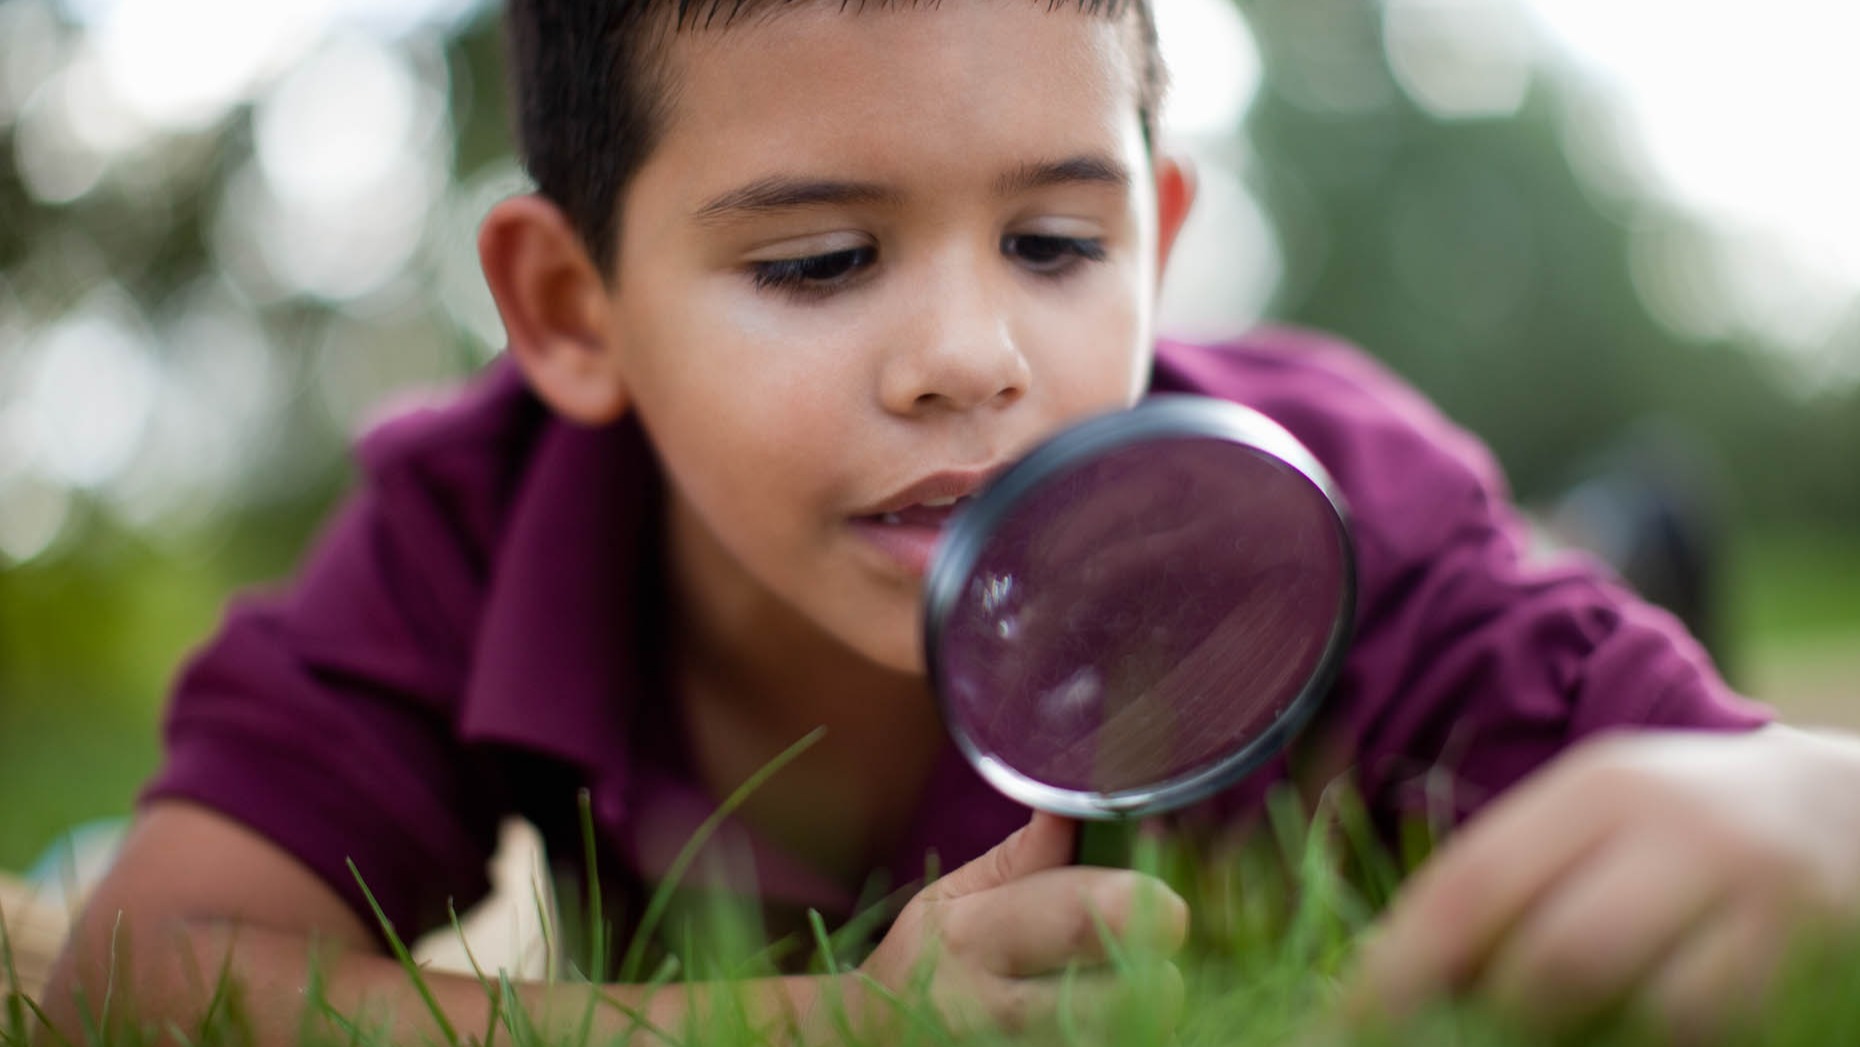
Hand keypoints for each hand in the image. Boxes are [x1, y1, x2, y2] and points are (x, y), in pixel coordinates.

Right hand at [855, 811, 1187, 1038]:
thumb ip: (1025, 859)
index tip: (1169, 905)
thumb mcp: (955, 897)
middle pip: (1116, 999)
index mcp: (973, 936)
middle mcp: (986, 1009)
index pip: (1074, 918)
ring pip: (1118, 1040)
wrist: (871, 1040)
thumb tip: (1077, 805)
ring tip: (1110, 999)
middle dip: (1153, 979)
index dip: (1136, 907)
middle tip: (1147, 965)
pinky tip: (1092, 1025)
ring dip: (1136, 1020)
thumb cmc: (927, 960)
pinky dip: (1118, 1039)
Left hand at [1347, 726, 1859, 1041]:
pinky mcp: (1807, 944)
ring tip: (1538, 1038)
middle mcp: (1672, 824)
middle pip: (1550, 956)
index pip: (1472, 883)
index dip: (1399, 968)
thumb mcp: (1598, 824)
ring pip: (1642, 1007)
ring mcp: (1753, 887)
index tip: (1343, 1025)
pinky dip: (1657, 1042)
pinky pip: (1708, 1028)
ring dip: (1572, 1040)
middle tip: (1445, 1043)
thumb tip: (1392, 973)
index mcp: (1596, 787)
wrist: (1852, 806)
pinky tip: (1626, 1035)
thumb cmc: (1687, 832)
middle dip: (1490, 1022)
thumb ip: (1513, 882)